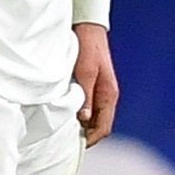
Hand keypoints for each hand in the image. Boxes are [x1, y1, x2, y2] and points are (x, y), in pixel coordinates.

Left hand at [73, 22, 119, 141]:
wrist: (88, 29)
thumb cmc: (88, 48)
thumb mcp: (85, 72)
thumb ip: (85, 96)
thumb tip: (84, 120)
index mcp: (109, 95)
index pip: (104, 128)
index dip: (91, 139)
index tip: (76, 145)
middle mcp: (107, 96)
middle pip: (99, 126)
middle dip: (86, 135)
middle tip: (67, 141)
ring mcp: (100, 92)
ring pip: (94, 118)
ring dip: (82, 125)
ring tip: (65, 130)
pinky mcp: (93, 87)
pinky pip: (89, 108)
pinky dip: (80, 115)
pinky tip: (67, 115)